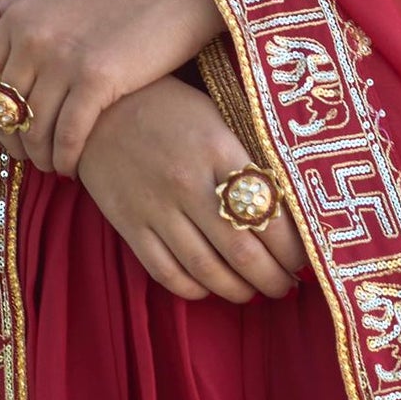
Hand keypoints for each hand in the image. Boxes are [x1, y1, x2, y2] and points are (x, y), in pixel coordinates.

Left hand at [0, 0, 220, 176]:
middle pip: (3, 110)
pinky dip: (67, 157)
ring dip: (39, 157)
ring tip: (53, 165)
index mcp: (18, 15)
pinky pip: (69, 135)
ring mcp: (65, 59)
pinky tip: (74, 166)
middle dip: (10, 142)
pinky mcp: (100, 79)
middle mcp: (34, 37)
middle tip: (26, 157)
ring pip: (34, 129)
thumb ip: (0, 2)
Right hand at [75, 80, 303, 303]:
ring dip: (238, 291)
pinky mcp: (129, 224)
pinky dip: (194, 290)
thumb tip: (286, 208)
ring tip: (253, 292)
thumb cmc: (168, 110)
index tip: (304, 258)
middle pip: (242, 251)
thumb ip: (246, 159)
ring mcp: (156, 207)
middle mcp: (188, 182)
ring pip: (206, 270)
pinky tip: (209, 287)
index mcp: (219, 149)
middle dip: (273, 278)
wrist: (96, 107)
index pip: (269, 213)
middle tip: (286, 286)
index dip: (293, 248)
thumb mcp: (215, 117)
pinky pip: (166, 272)